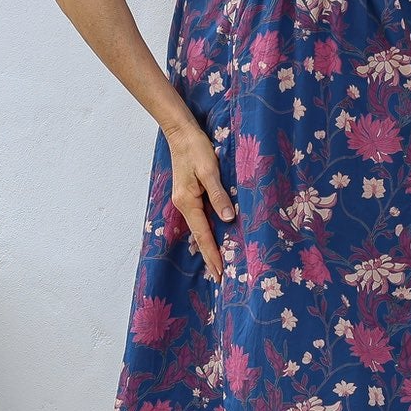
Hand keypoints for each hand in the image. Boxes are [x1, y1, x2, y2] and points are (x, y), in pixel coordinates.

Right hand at [163, 121, 235, 281]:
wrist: (181, 133)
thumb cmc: (196, 148)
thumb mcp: (210, 170)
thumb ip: (219, 195)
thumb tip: (228, 219)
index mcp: (188, 202)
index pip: (203, 235)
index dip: (213, 255)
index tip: (220, 273)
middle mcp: (184, 205)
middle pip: (200, 236)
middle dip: (210, 257)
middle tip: (220, 278)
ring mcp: (185, 200)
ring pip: (200, 228)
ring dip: (209, 246)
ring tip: (219, 264)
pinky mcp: (189, 195)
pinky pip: (200, 219)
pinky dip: (207, 232)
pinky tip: (214, 238)